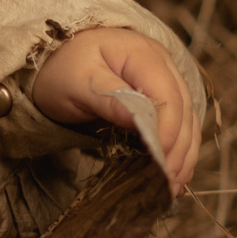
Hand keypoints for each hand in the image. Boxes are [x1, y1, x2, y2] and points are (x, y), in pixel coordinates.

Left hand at [29, 27, 202, 196]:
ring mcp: (163, 80)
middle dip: (179, 147)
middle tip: (168, 181)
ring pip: (186, 119)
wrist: (50, 63)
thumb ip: (109, 99)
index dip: (168, 129)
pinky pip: (178, 124)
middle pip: (183, 109)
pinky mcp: (159, 97)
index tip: (159, 160)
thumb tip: (140, 121)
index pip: (168, 95)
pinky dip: (178, 148)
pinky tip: (175, 172)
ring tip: (173, 184)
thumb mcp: (77, 83)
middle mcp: (161, 64)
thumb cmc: (60, 70)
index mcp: (142, 53)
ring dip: (184, 153)